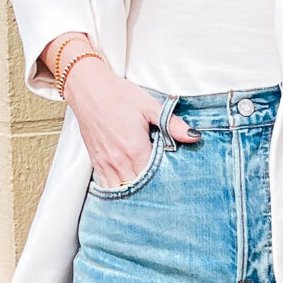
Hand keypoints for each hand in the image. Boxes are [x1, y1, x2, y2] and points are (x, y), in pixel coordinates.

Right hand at [65, 58, 196, 187]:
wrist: (89, 90)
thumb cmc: (119, 96)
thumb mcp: (149, 106)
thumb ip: (172, 124)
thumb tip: (194, 136)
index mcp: (135, 149)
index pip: (154, 178)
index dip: (166, 183)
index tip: (175, 183)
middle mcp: (120, 161)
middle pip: (139, 189)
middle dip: (152, 191)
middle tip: (165, 191)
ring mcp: (106, 164)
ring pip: (122, 192)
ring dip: (134, 193)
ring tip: (147, 193)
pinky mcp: (96, 162)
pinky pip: (106, 187)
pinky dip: (117, 192)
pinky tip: (127, 189)